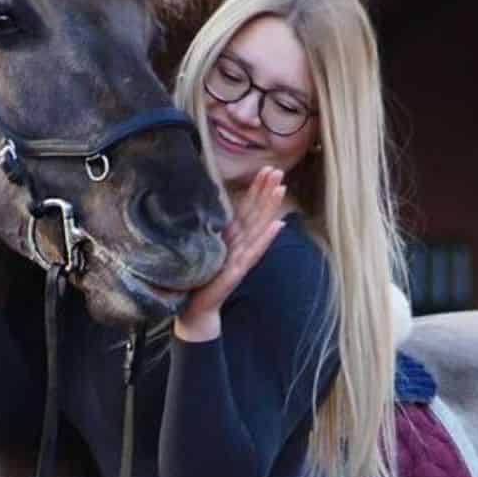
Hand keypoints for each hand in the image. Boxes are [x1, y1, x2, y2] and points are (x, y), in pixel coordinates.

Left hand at [174, 167, 286, 341]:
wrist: (196, 308)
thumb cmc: (200, 277)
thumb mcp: (207, 247)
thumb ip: (217, 230)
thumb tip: (223, 210)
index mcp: (231, 237)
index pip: (247, 207)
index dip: (257, 189)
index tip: (266, 168)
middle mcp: (239, 244)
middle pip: (256, 213)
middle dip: (267, 191)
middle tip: (278, 170)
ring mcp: (241, 257)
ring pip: (258, 228)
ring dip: (270, 208)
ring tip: (281, 189)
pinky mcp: (238, 270)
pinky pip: (254, 252)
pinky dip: (266, 239)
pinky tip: (277, 225)